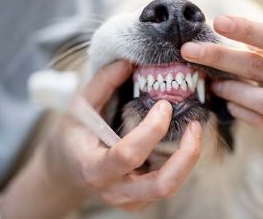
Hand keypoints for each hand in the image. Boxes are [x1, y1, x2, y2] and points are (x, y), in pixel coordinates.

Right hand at [1, 61, 201, 217]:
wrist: (68, 170)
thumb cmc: (74, 136)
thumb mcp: (80, 107)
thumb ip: (103, 83)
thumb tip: (128, 62)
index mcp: (94, 168)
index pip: (128, 155)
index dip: (152, 129)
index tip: (164, 105)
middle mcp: (115, 190)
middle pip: (162, 185)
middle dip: (186, 155)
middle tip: (194, 125)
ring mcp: (131, 200)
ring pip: (171, 187)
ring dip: (189, 158)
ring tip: (194, 130)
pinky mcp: (142, 200)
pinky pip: (169, 184)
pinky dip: (182, 162)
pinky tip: (181, 141)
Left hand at [181, 16, 262, 143]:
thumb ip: (262, 48)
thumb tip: (219, 37)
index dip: (247, 29)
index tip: (218, 22)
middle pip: (257, 66)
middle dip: (219, 57)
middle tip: (189, 51)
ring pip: (259, 99)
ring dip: (230, 90)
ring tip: (214, 85)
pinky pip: (256, 120)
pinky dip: (237, 110)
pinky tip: (230, 104)